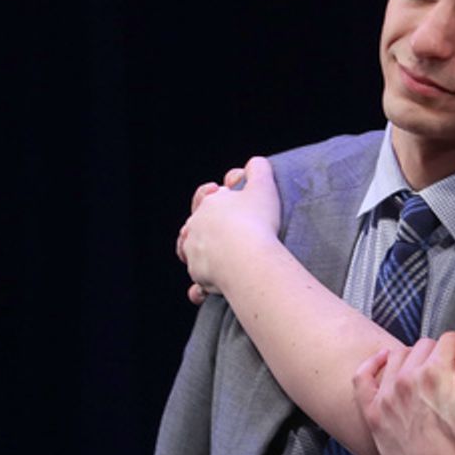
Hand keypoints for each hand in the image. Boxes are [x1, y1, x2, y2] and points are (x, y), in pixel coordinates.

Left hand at [177, 156, 281, 298]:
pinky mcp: (198, 276)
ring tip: (216, 259)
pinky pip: (198, 283)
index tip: (227, 198)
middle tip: (228, 234)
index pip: (206, 197)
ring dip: (199, 255)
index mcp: (208, 205)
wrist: (246, 257)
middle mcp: (195, 228)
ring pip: (191, 253)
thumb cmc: (256, 221)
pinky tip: (208, 292)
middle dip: (207, 229)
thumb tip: (255, 163)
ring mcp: (194, 253)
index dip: (215, 196)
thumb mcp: (263, 187)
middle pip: (195, 226)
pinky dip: (201, 287)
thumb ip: (259, 170)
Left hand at [353, 332, 454, 454]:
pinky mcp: (373, 414)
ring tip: (427, 374)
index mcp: (435, 373)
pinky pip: (363, 378)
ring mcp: (386, 397)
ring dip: (414, 359)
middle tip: (451, 375)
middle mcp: (406, 379)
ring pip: (398, 356)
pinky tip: (384, 362)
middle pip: (425, 346)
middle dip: (440, 354)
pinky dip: (372, 365)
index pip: (450, 340)